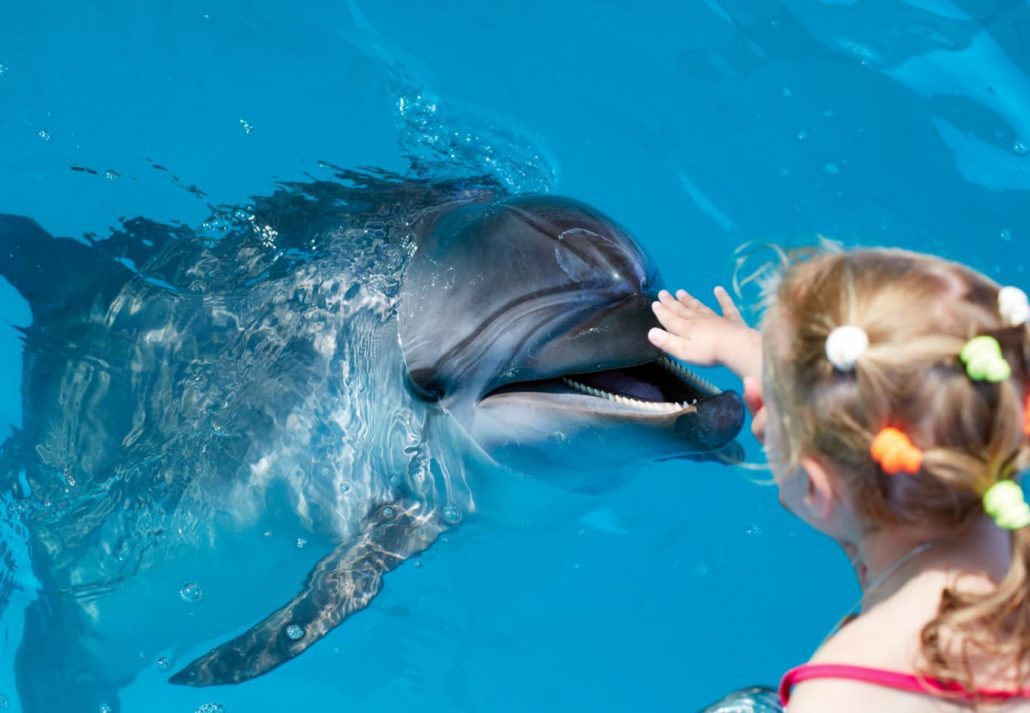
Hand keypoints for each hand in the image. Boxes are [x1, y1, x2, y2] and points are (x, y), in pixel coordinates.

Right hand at [648, 287, 765, 442]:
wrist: (734, 346)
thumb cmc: (707, 352)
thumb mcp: (682, 351)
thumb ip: (667, 342)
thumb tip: (651, 332)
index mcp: (685, 328)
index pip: (670, 319)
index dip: (661, 311)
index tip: (655, 303)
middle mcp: (698, 320)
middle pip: (682, 310)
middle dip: (671, 302)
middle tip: (663, 292)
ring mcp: (714, 318)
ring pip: (699, 306)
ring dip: (689, 299)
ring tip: (680, 291)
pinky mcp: (730, 320)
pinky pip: (726, 306)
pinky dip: (722, 297)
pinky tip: (719, 289)